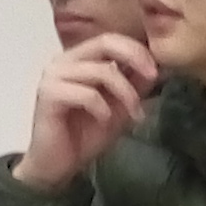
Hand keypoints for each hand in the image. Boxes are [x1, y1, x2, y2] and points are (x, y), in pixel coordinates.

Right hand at [12, 36, 158, 191]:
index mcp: (79, 59)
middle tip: (153, 76)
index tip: (157, 70)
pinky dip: (102, 108)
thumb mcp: (119, 108)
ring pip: (101, 71)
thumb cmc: (85, 135)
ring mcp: (53, 76)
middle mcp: (64, 61)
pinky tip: (104, 121)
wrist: (57, 166)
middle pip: (105, 42)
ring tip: (133, 114)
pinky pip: (86, 94)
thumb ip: (134, 86)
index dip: (138, 50)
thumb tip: (157, 67)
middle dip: (135, 57)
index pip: (111, 39)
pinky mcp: (48, 95)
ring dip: (125, 93)